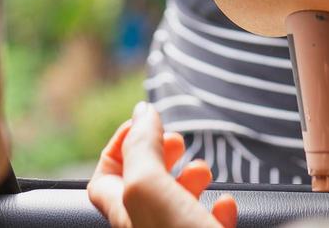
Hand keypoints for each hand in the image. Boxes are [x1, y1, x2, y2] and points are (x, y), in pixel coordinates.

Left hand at [88, 102, 237, 227]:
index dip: (122, 144)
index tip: (147, 122)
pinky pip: (208, 223)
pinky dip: (217, 208)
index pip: (104, 177)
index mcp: (126, 213)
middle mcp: (147, 226)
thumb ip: (142, 149)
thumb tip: (142, 112)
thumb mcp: (151, 189)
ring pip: (176, 203)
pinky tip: (224, 203)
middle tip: (176, 141)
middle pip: (143, 186)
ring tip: (202, 169)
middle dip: (160, 154)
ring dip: (190, 178)